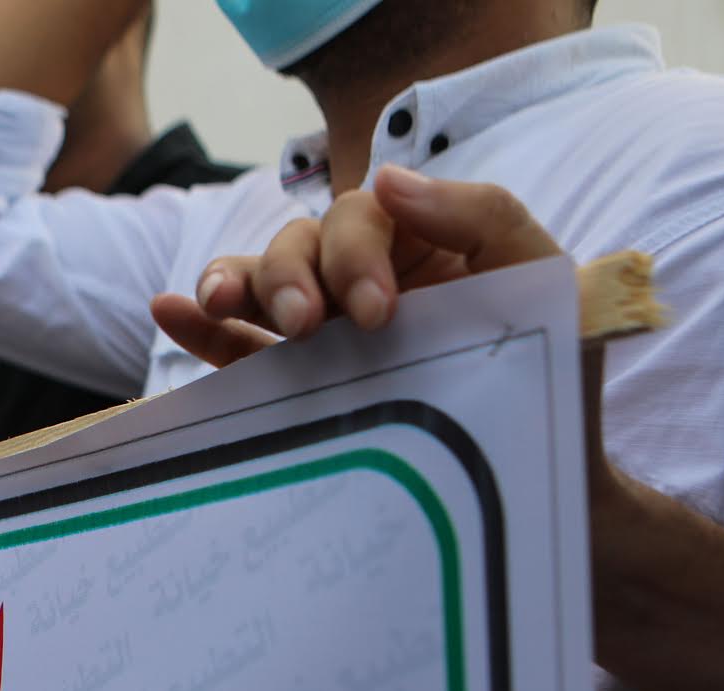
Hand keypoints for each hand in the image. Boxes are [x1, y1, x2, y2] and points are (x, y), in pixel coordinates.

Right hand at [151, 165, 563, 366]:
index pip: (362, 218)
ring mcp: (326, 330)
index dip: (356, 253)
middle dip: (292, 275)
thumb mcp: (539, 279)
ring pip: (261, 282)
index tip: (376, 313)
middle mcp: (364, 277)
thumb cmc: (553, 373)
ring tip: (221, 304)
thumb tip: (386, 181)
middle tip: (309, 327)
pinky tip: (169, 310)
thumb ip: (482, 215)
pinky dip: (198, 326)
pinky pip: (235, 347)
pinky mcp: (295, 382)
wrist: (545, 475)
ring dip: (236, 284)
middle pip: (301, 242)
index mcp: (420, 243)